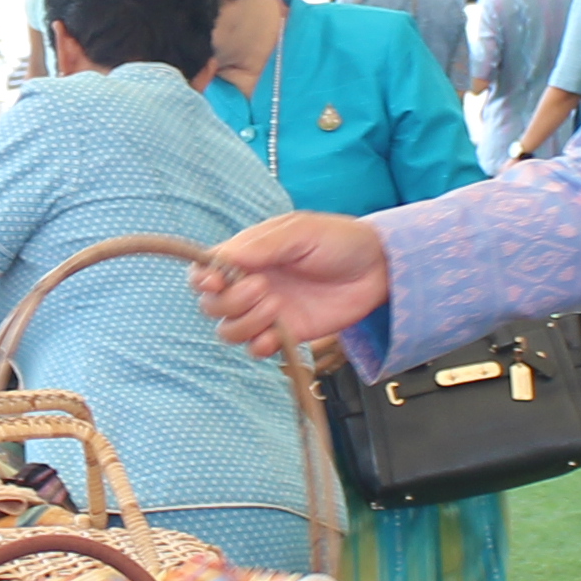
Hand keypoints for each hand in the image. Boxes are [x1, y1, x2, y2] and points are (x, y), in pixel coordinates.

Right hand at [192, 213, 391, 349]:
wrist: (378, 269)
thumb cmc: (338, 240)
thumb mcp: (300, 231)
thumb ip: (262, 245)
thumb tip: (223, 258)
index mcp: (248, 255)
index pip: (205, 270)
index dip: (203, 279)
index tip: (217, 280)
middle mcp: (250, 284)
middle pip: (212, 305)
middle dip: (230, 301)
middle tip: (263, 288)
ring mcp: (266, 311)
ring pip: (228, 331)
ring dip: (244, 324)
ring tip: (275, 308)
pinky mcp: (285, 333)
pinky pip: (256, 349)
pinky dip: (259, 346)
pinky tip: (277, 335)